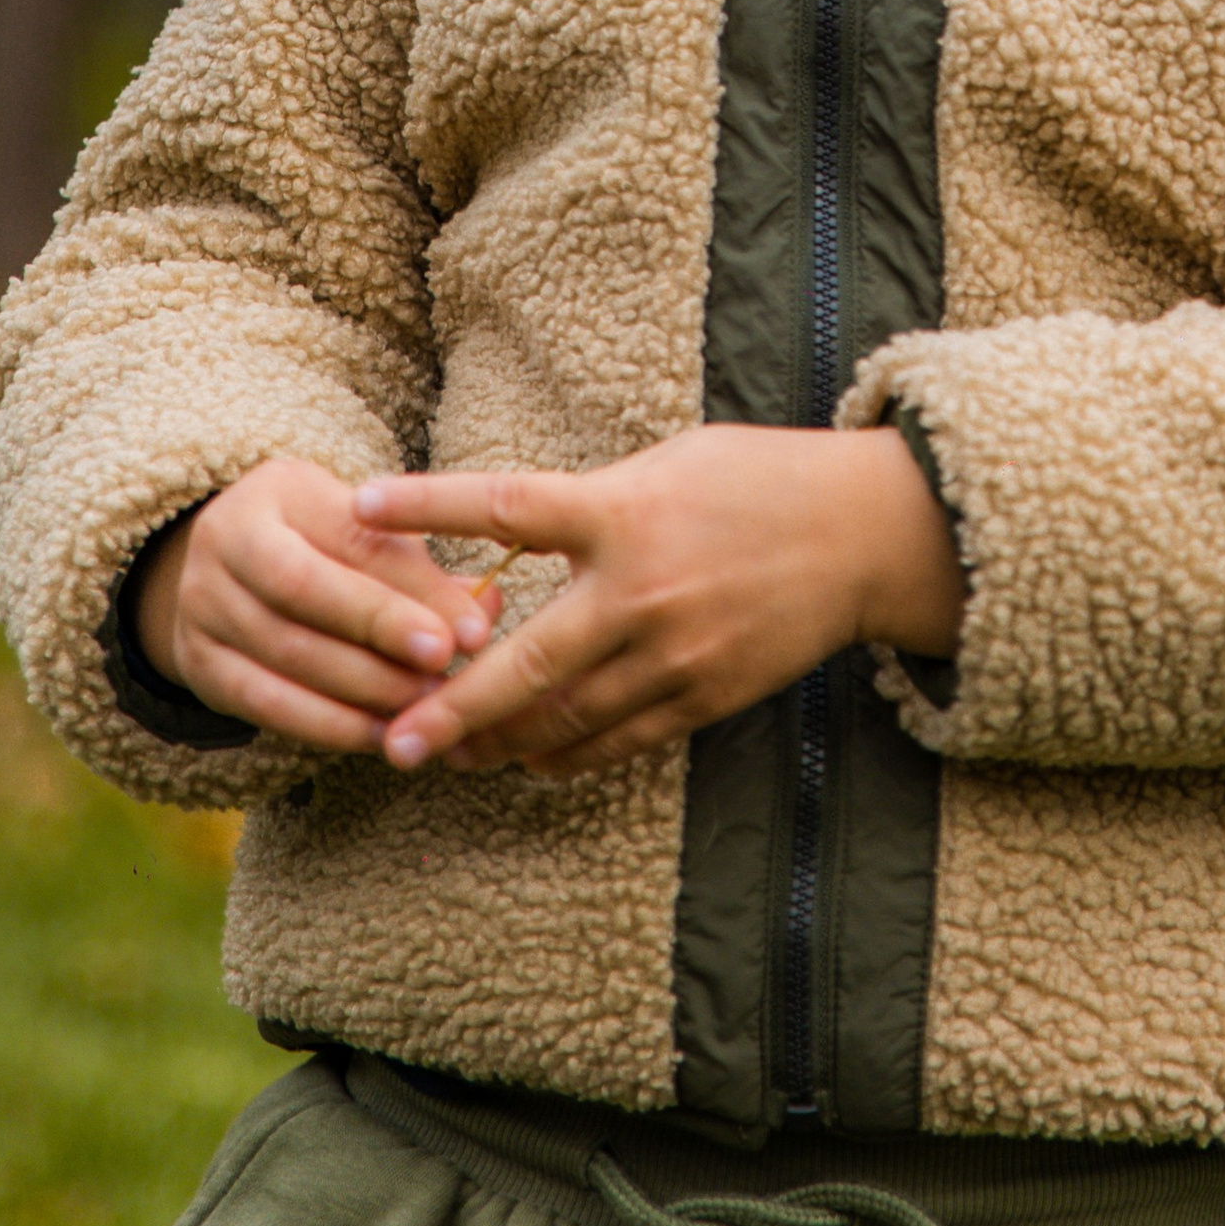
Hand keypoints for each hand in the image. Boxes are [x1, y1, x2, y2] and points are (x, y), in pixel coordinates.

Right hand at [130, 455, 494, 750]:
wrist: (234, 569)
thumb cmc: (327, 545)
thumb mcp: (368, 531)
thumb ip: (423, 571)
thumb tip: (484, 614)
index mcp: (278, 491)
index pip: (348, 538)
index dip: (411, 586)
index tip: (470, 630)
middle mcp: (226, 541)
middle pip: (305, 592)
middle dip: (382, 636)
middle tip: (445, 671)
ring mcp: (201, 605)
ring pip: (285, 653)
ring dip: (362, 688)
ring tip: (424, 707)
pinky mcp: (198, 665)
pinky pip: (263, 704)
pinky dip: (327, 725)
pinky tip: (379, 736)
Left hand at [352, 423, 964, 782]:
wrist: (866, 535)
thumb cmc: (760, 480)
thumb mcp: (668, 464)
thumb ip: (592, 504)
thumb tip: (516, 533)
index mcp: (625, 512)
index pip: (506, 506)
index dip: (429, 504)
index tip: (358, 503)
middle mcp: (641, 591)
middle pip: (524, 664)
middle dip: (451, 708)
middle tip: (390, 741)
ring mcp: (674, 655)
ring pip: (563, 720)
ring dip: (495, 744)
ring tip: (440, 755)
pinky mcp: (703, 698)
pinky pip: (616, 743)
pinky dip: (563, 755)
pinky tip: (525, 760)